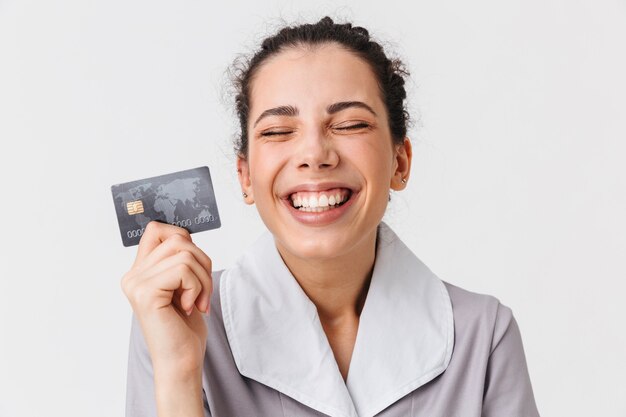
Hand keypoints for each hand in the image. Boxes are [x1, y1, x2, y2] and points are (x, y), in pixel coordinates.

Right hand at [121, 221, 211, 375]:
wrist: (181, 362)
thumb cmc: (184, 328)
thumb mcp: (183, 285)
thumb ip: (178, 259)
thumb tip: (186, 234)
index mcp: (140, 271)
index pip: (157, 229)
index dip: (183, 238)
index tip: (195, 267)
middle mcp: (133, 275)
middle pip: (178, 239)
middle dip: (202, 263)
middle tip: (202, 292)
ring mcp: (136, 283)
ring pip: (185, 253)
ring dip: (202, 278)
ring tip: (196, 301)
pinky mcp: (146, 293)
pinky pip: (183, 269)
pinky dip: (196, 287)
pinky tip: (188, 308)